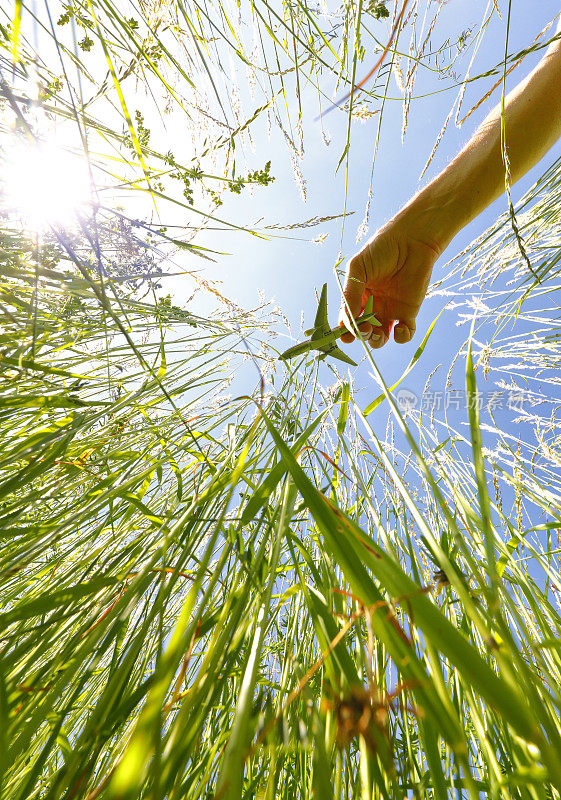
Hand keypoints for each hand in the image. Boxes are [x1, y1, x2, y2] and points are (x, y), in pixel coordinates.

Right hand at [339, 211, 441, 348]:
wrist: (412, 240)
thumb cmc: (382, 248)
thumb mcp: (358, 268)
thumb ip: (351, 293)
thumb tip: (348, 320)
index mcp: (357, 296)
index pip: (347, 319)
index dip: (344, 330)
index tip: (344, 335)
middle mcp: (372, 306)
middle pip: (362, 331)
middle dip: (361, 335)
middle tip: (364, 330)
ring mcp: (390, 310)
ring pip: (381, 337)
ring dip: (377, 341)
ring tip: (378, 333)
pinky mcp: (408, 312)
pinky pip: (405, 334)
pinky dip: (402, 337)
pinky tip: (400, 327)